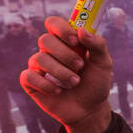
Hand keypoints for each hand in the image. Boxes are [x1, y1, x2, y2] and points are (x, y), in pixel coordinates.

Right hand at [20, 16, 113, 132]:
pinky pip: (28, 76)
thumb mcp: (104, 63)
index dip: (61, 29)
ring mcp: (39, 66)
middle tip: (80, 66)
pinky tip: (58, 91)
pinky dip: (45, 85)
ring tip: (75, 82)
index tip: (75, 41)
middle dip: (65, 54)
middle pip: (44, 40)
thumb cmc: (96, 83)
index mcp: (66, 41)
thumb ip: (98, 45)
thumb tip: (81, 31)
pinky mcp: (31, 82)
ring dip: (60, 72)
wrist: (90, 109)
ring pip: (39, 59)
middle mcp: (50, 51)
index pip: (53, 23)